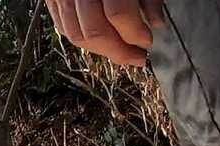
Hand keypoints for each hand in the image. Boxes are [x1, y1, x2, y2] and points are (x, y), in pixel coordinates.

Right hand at [45, 0, 163, 65]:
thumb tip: (156, 23)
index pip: (117, 14)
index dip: (134, 33)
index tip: (147, 41)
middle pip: (94, 30)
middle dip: (117, 50)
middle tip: (136, 57)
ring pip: (75, 34)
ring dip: (100, 50)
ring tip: (119, 51)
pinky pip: (63, 26)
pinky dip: (81, 38)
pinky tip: (99, 40)